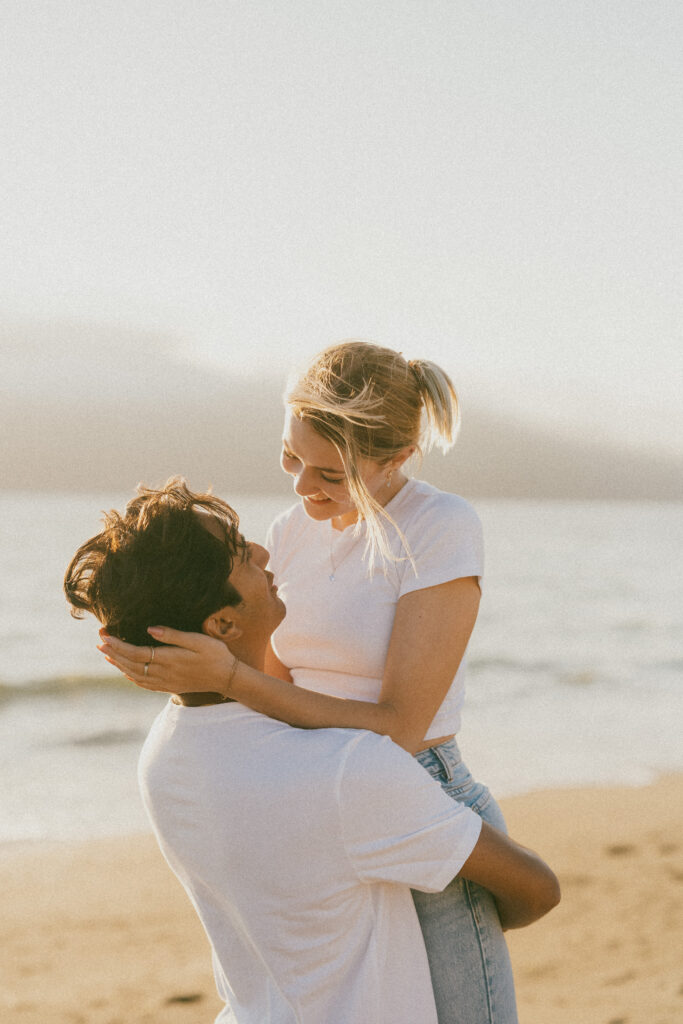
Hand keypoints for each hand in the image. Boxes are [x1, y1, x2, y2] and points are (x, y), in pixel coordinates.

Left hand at [98, 627, 235, 695]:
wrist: (227, 678)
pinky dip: (130, 676)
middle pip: (131, 664)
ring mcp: (165, 681)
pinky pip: (143, 683)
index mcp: (169, 659)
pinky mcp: (168, 686)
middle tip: (100, 641)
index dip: (118, 645)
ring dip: (118, 664)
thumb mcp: (198, 640)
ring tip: (106, 654)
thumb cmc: (215, 654)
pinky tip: (125, 670)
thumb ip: (173, 635)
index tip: (105, 635)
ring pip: (134, 674)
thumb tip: (149, 629)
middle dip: (113, 652)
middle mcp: (163, 673)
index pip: (136, 652)